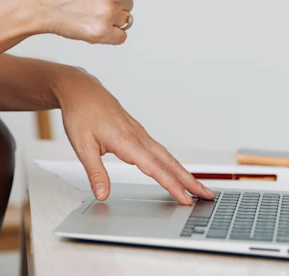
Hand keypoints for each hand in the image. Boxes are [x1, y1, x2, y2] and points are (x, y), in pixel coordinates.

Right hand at [37, 0, 142, 43]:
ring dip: (109, 18)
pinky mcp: (100, 33)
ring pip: (125, 20)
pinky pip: (120, 37)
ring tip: (88, 9)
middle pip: (130, 4)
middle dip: (112, 2)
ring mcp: (107, 13)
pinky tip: (89, 23)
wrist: (40, 1)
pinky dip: (107, 34)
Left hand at [57, 71, 215, 204]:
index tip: (186, 199)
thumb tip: (102, 194)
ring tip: (198, 187)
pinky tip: (175, 170)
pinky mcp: (137, 131)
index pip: (154, 168)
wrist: (80, 89)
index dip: (171, 185)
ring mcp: (139, 132)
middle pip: (168, 162)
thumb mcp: (82, 145)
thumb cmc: (80, 114)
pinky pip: (159, 149)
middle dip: (189, 180)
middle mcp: (137, 136)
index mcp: (126, 141)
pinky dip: (171, 162)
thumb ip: (95, 172)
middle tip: (207, 196)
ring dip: (183, 172)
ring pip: (166, 155)